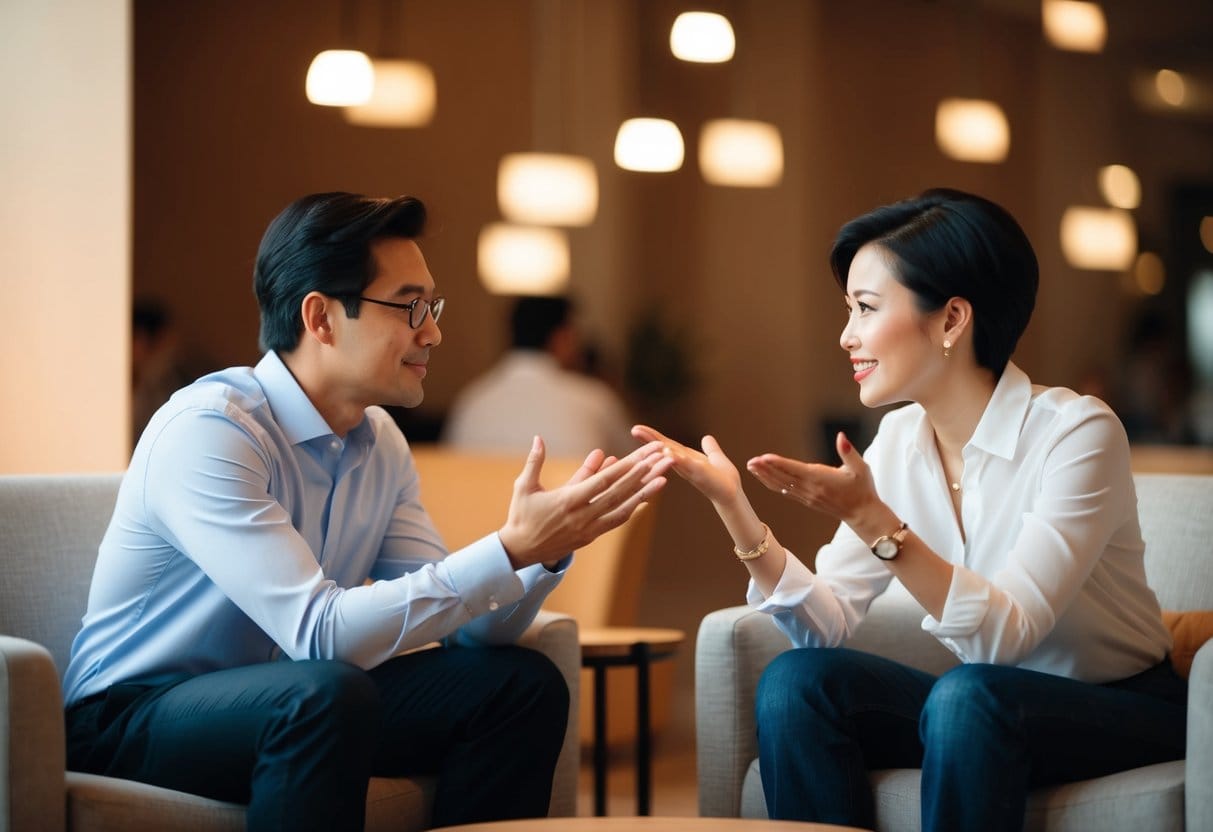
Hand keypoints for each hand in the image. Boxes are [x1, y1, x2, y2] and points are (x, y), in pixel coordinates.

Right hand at [498, 436, 671, 566]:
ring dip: (646, 492)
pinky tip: (648, 496)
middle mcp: (582, 516)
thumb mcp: (524, 486)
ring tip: (665, 476)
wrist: (521, 550)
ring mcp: (589, 528)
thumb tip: (539, 438)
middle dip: (644, 473)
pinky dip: (633, 507)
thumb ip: (535, 461)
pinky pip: (617, 520)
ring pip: (623, 508)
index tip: (643, 456)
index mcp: (567, 501)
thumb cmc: (522, 514)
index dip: (625, 469)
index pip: (602, 482)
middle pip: (619, 492)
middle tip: (664, 457)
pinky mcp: (592, 536)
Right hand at [630, 425, 742, 506]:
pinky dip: (676, 457)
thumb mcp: (715, 458)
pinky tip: (666, 450)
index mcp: (685, 458)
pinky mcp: (700, 473)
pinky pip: (686, 463)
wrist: (733, 493)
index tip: (637, 428)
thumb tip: (707, 438)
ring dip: (657, 446)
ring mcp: (690, 469)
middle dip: (648, 439)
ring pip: (670, 456)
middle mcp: (683, 464)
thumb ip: (710, 448)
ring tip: (642, 434)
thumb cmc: (723, 478)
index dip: (652, 436)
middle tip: (634, 429)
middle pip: (663, 449)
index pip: (666, 444)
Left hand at [746, 432, 880, 527]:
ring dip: (766, 477)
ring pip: (782, 486)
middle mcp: (811, 489)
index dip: (779, 463)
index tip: (764, 457)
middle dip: (766, 469)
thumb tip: (842, 436)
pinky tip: (765, 479)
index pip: (795, 469)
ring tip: (752, 468)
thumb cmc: (862, 489)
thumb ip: (848, 451)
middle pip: (783, 478)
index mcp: (821, 479)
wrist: (862, 513)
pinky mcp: (808, 501)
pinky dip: (774, 485)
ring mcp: (808, 496)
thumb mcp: (860, 468)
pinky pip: (787, 492)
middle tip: (750, 462)